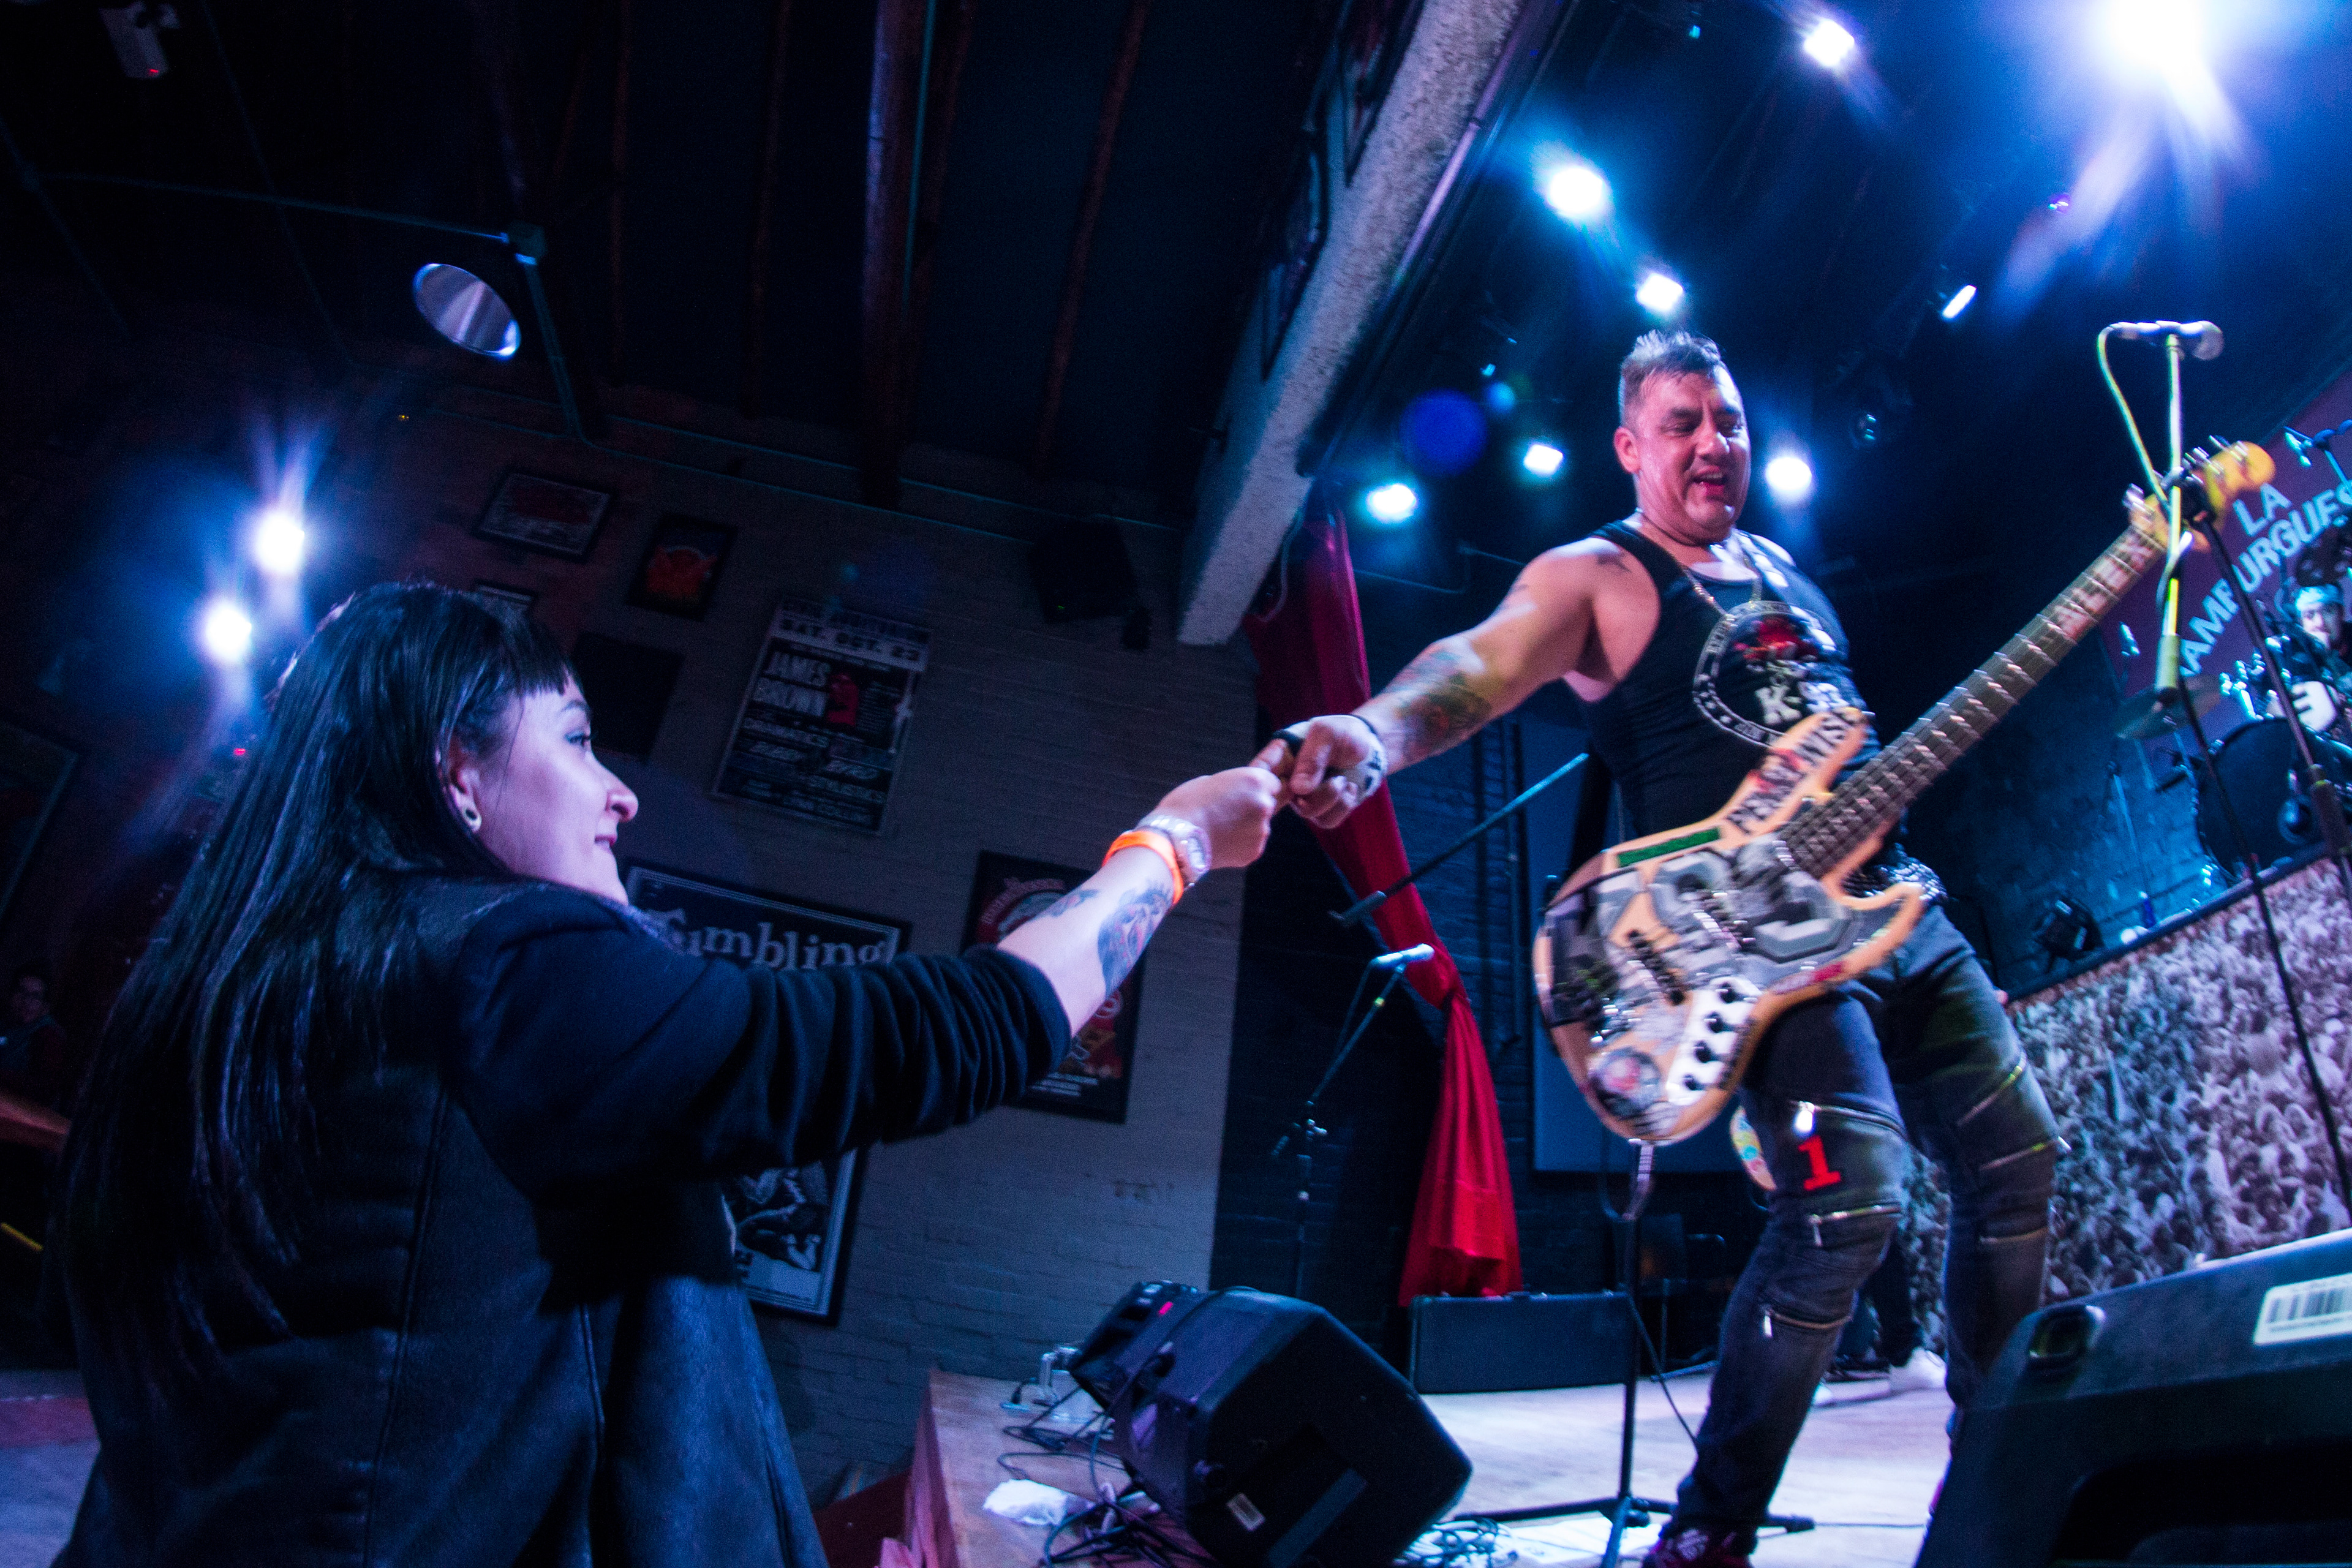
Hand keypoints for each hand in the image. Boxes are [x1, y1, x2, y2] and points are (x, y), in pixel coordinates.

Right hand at [1150, 766, 1280, 871]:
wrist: (1177, 838)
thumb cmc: (1188, 805)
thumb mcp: (1211, 780)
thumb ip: (1234, 785)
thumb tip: (1239, 792)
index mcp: (1255, 781)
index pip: (1273, 782)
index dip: (1261, 787)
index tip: (1250, 791)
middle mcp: (1264, 804)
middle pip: (1270, 803)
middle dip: (1255, 805)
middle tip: (1231, 809)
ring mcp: (1261, 830)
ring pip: (1260, 825)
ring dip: (1247, 824)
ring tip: (1222, 827)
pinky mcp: (1255, 851)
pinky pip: (1252, 842)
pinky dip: (1241, 841)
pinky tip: (1222, 839)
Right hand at [1249, 714, 1380, 829]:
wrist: (1372, 747)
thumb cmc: (1345, 733)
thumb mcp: (1329, 734)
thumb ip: (1313, 758)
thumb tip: (1299, 789)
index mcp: (1283, 756)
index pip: (1260, 771)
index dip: (1263, 783)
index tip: (1286, 783)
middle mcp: (1290, 778)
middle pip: (1280, 799)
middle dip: (1308, 794)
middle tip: (1332, 779)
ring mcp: (1306, 797)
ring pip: (1307, 812)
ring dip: (1331, 795)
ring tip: (1343, 778)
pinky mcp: (1324, 810)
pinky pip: (1326, 820)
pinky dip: (1343, 805)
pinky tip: (1350, 788)